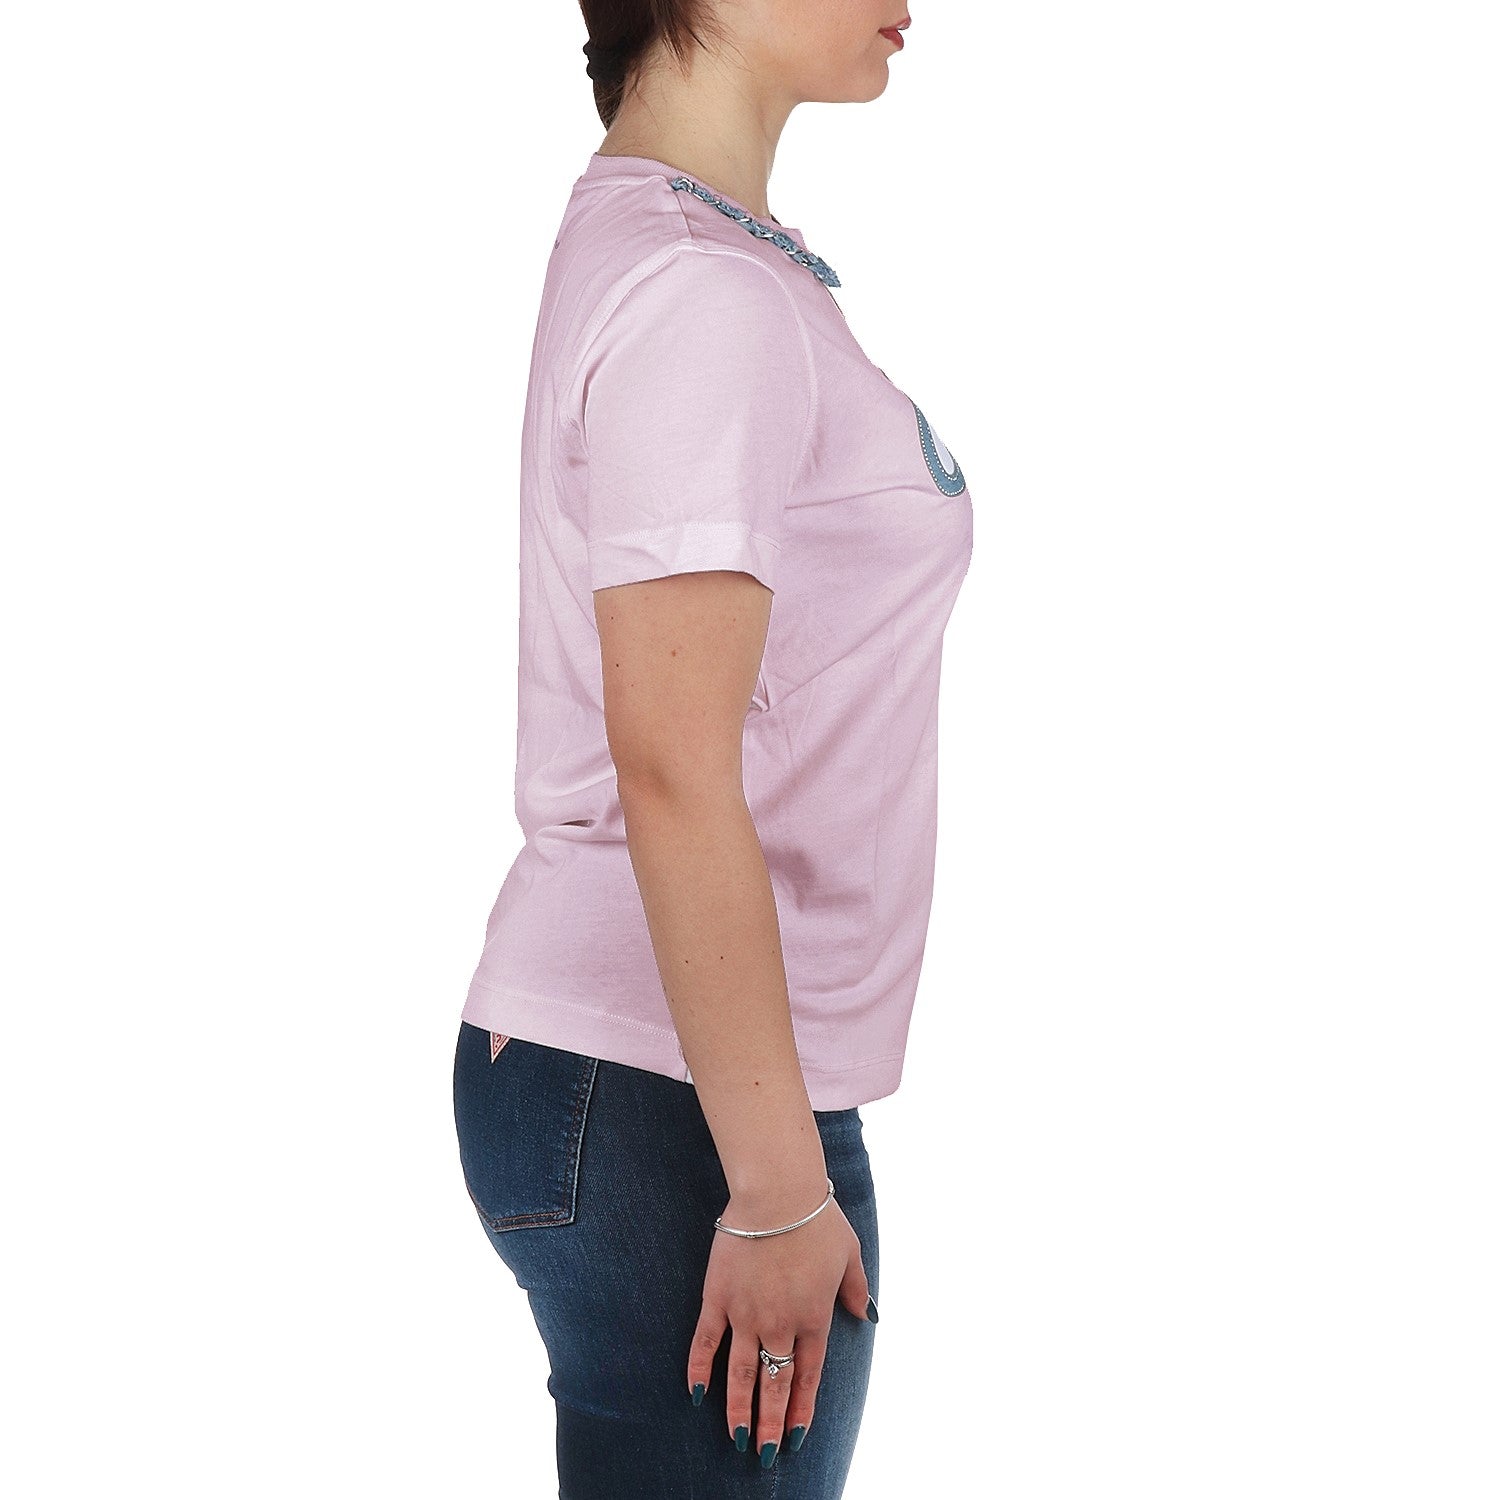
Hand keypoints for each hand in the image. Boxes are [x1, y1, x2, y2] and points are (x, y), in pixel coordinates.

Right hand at [686, 1182, 874, 1464]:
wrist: (777, 1194)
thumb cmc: (817, 1218)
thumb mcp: (850, 1252)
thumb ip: (855, 1288)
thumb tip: (864, 1314)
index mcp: (814, 1317)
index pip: (808, 1376)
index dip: (801, 1408)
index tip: (796, 1436)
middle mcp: (780, 1324)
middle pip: (775, 1384)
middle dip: (770, 1423)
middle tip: (763, 1454)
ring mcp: (745, 1314)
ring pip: (742, 1373)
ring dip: (739, 1410)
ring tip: (737, 1439)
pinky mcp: (718, 1297)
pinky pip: (705, 1340)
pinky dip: (700, 1368)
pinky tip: (697, 1394)